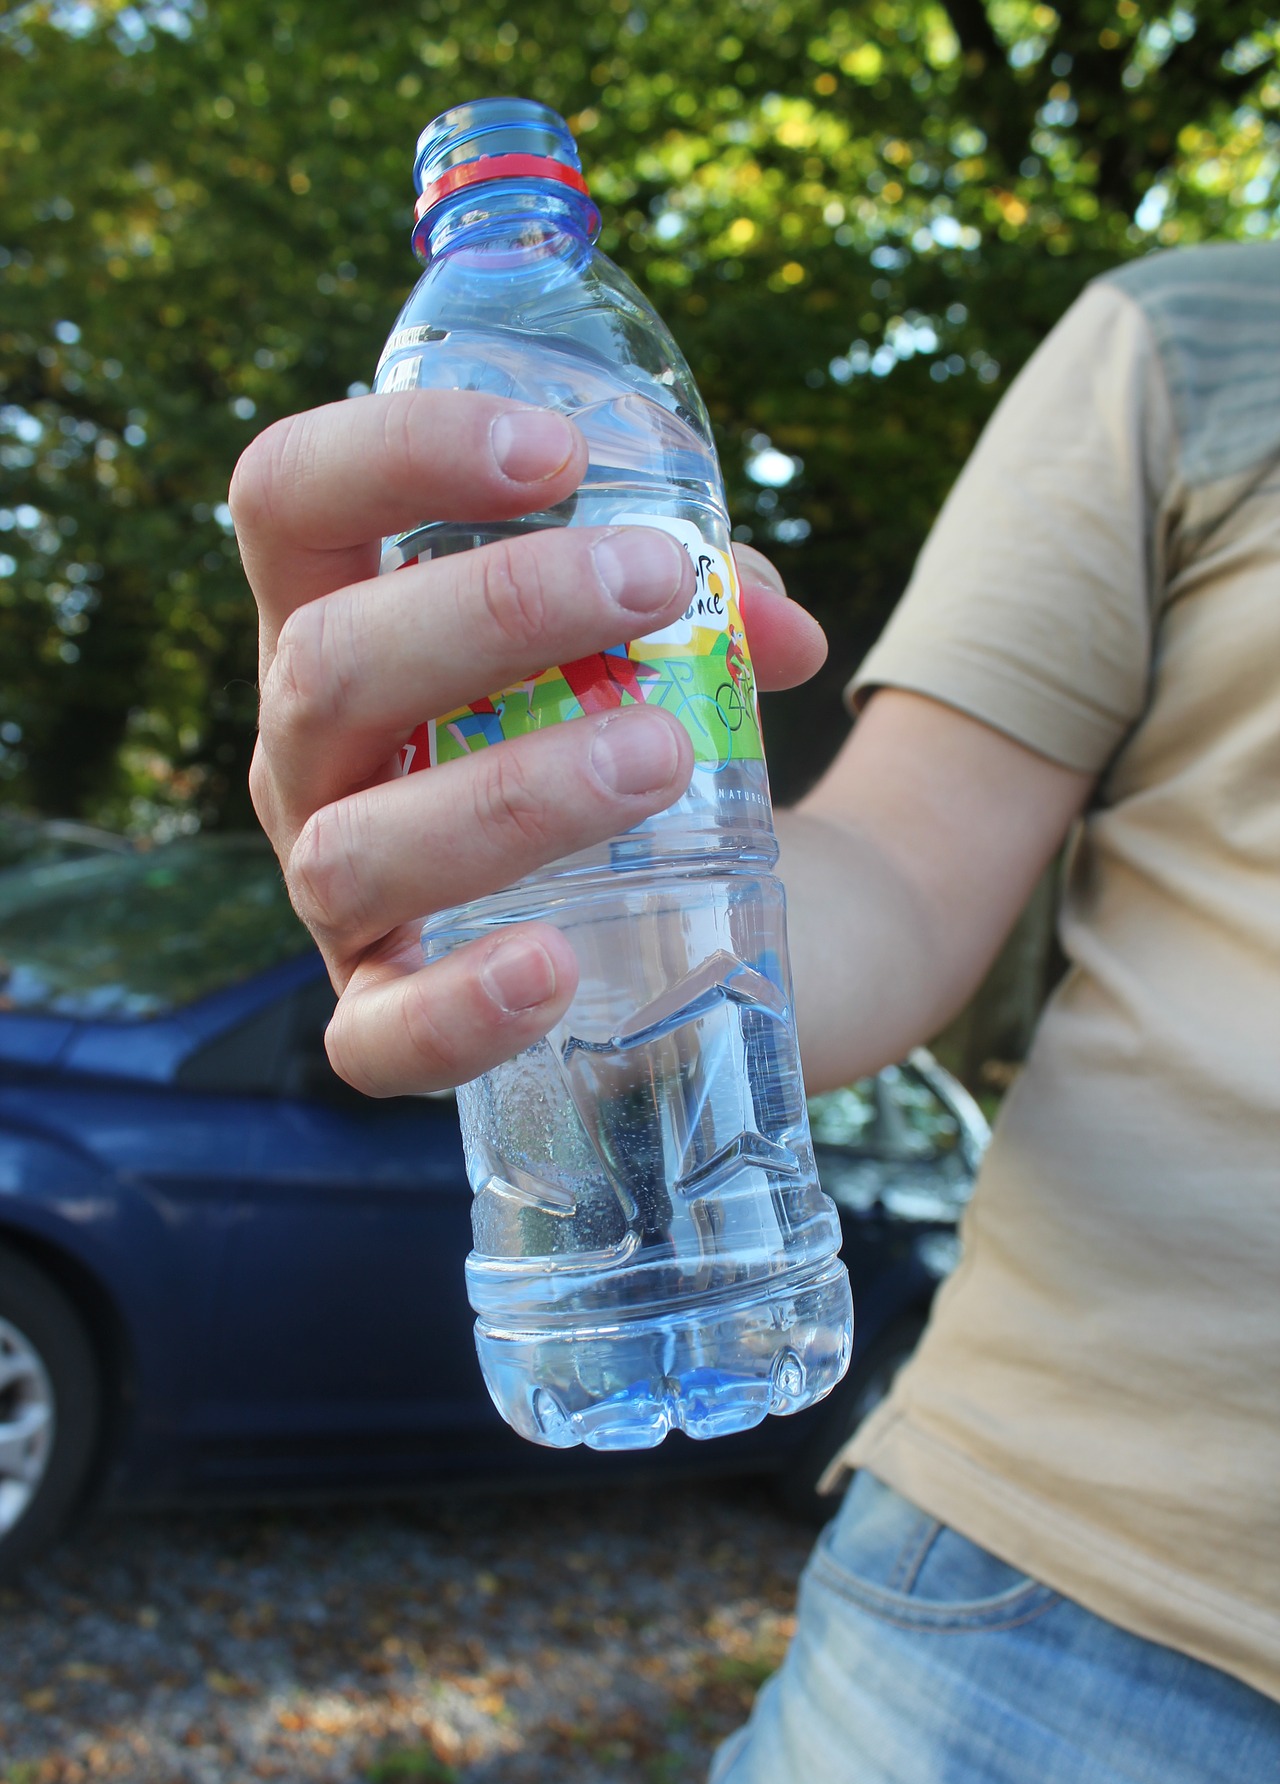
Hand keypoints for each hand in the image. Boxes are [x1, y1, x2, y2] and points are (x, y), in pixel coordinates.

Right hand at [233, 390, 827, 1095]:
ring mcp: (332, 895)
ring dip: (509, 791)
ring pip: (356, 846)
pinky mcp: (381, 1019)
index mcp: (342, 623)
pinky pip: (377, 1038)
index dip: (398, 452)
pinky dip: (459, 1004)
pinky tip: (551, 964)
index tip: (556, 453)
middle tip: (656, 585)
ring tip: (660, 758)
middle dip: (492, 611)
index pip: (291, 498)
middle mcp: (310, 755)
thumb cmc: (620, 741)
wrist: (663, 929)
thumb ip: (712, 606)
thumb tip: (780, 629)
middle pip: (327, 665)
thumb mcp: (651, 647)